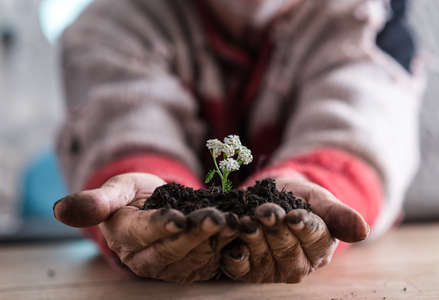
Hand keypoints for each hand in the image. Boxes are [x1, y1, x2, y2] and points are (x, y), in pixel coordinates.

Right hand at [53, 173, 238, 282]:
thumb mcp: (117, 188)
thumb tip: (61, 210)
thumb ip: (97, 200)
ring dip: (218, 241)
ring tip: (237, 223)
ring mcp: (172, 265)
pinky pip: (212, 260)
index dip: (160, 227)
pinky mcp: (193, 265)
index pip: (143, 235)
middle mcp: (148, 258)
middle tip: (218, 218)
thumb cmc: (134, 193)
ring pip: (196, 257)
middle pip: (173, 249)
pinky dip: (229, 247)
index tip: (178, 217)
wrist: (156, 203)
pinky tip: (243, 231)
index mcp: (126, 238)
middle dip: (197, 234)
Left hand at [221, 175, 368, 282]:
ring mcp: (272, 270)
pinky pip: (241, 269)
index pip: (315, 239)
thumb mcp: (320, 200)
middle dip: (275, 228)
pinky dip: (235, 259)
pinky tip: (232, 246)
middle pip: (287, 248)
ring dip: (254, 238)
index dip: (303, 227)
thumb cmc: (300, 199)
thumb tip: (363, 231)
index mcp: (320, 249)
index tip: (294, 215)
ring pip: (264, 258)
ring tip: (245, 221)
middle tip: (265, 211)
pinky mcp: (249, 270)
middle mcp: (298, 265)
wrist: (272, 197)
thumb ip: (339, 214)